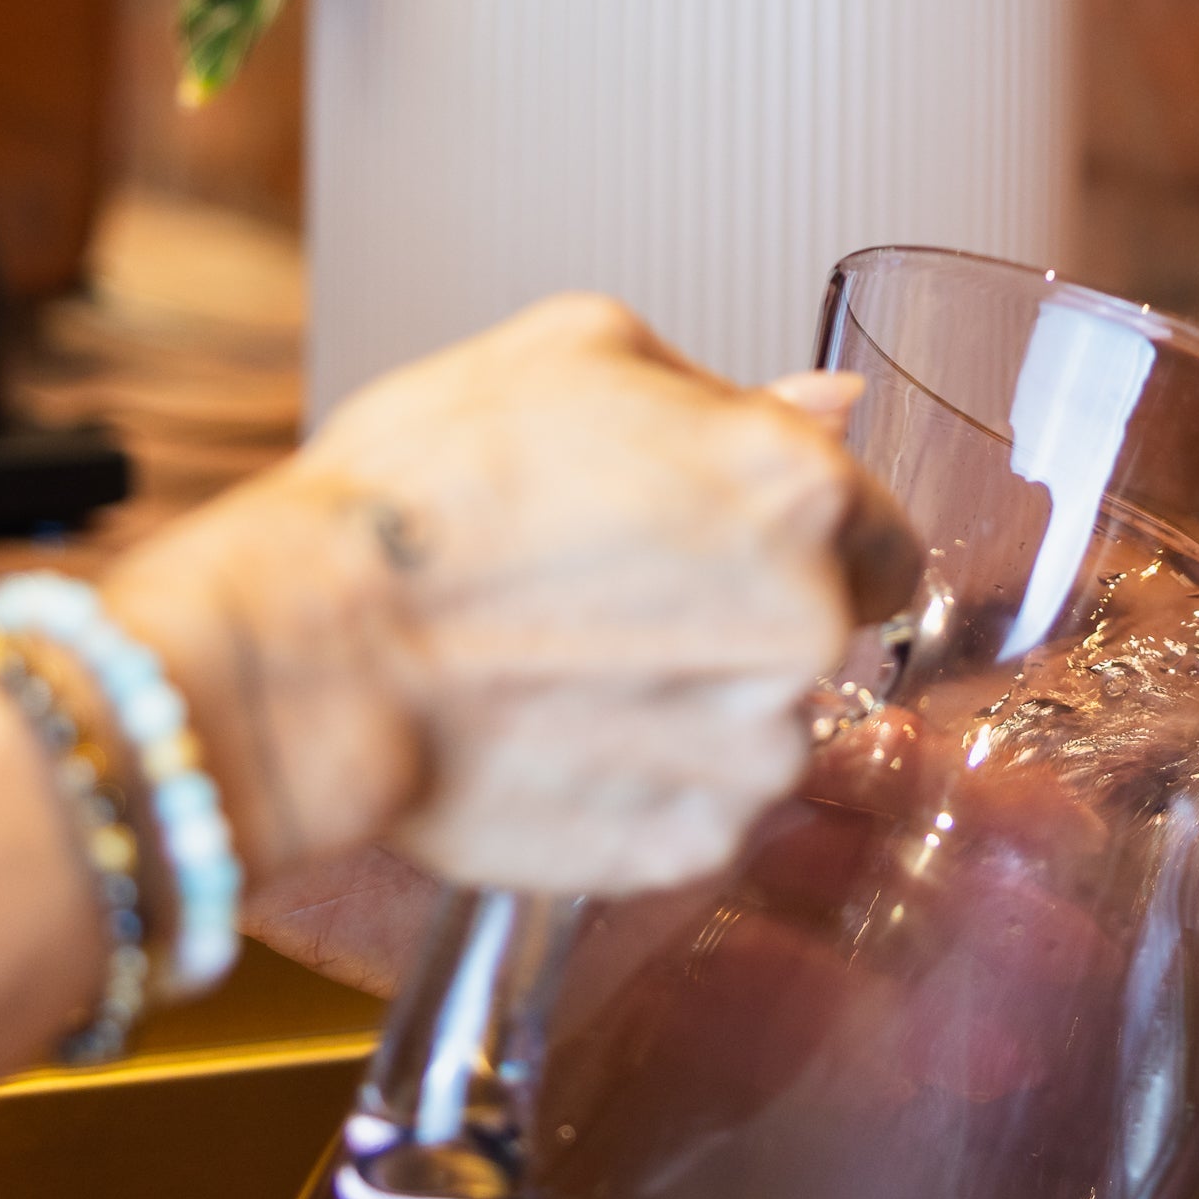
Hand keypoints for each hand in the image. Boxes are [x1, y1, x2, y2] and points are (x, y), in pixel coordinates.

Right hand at [104, 296, 917, 898]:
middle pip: (826, 628)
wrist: (315, 645)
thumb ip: (724, 387)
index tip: (734, 540)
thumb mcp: (576, 355)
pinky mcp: (687, 843)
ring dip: (695, 700)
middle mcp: (801, 624)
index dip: (809, 530)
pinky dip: (645, 778)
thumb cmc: (427, 492)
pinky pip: (700, 806)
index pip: (883, 528)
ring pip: (764, 724)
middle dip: (745, 611)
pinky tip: (562, 727)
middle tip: (623, 592)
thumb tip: (828, 403)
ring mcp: (751, 750)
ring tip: (575, 659)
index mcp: (795, 488)